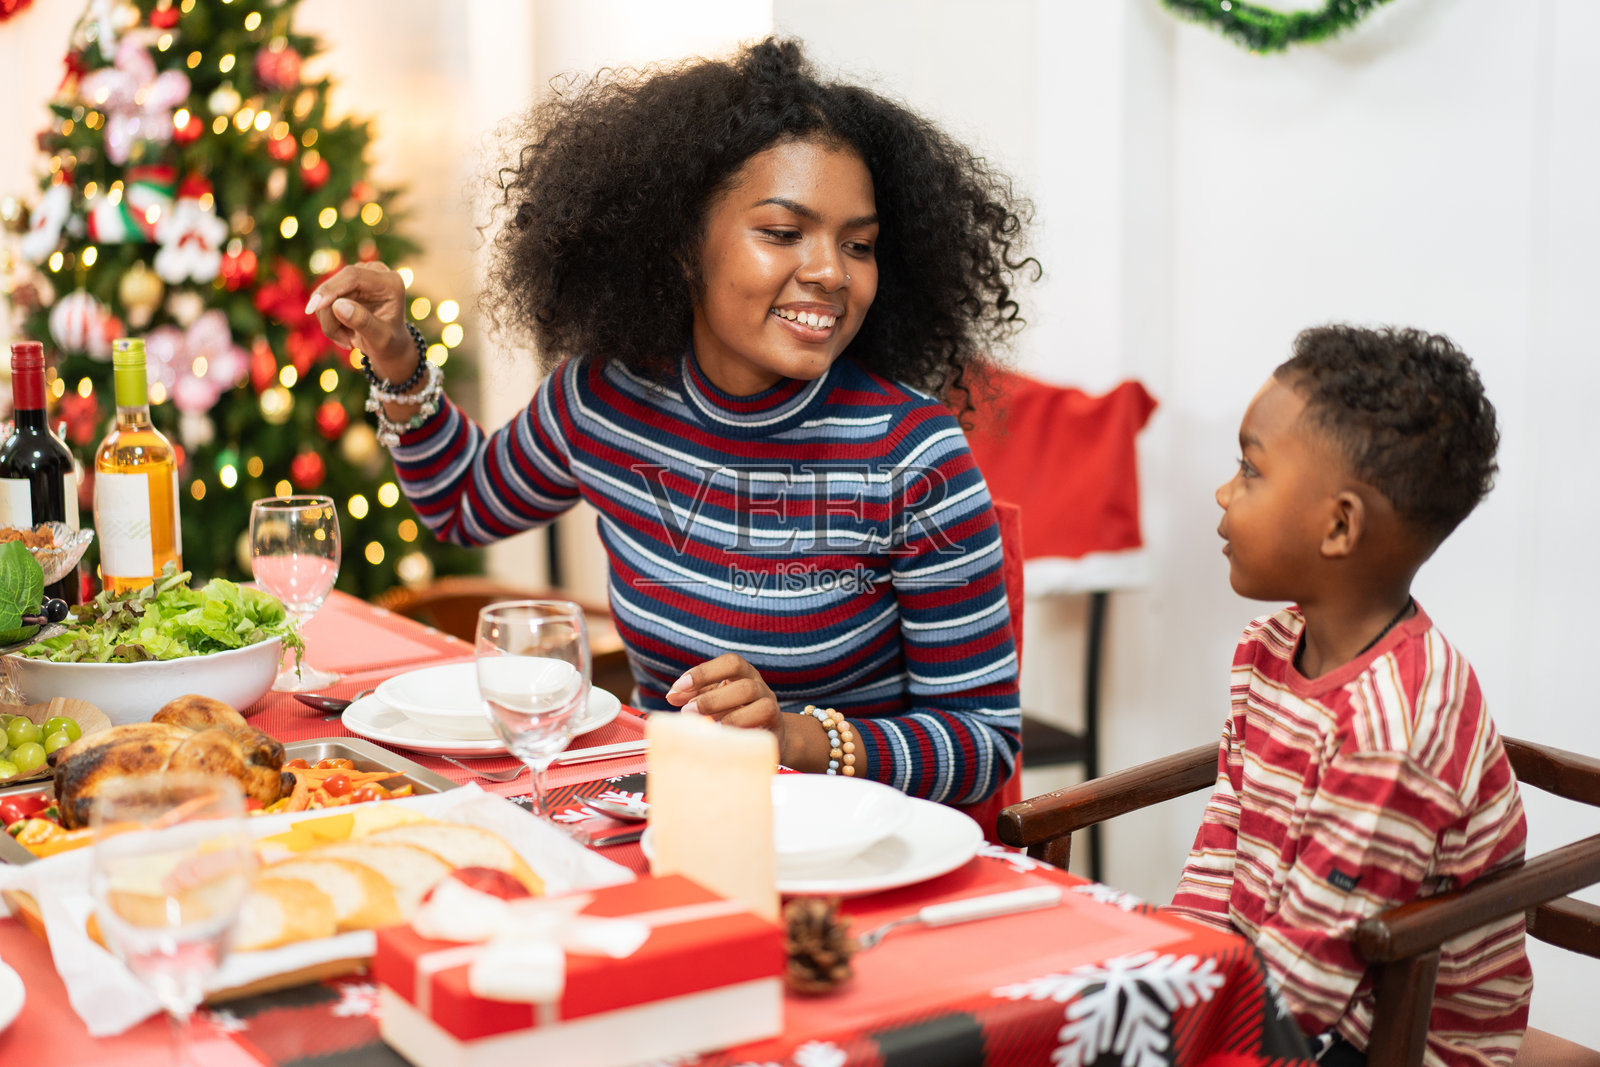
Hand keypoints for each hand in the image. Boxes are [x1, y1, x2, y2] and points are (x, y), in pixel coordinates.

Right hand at [303, 263, 412, 379]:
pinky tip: (345, 332)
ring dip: (330, 322)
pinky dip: (329, 320)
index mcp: (390, 282)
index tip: (314, 308)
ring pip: (326, 295)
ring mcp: (360, 276)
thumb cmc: (389, 343)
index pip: (353, 276)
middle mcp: (375, 272)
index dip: (330, 290)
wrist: (389, 345)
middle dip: (330, 315)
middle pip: (336, 285)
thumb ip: (363, 322)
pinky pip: (324, 300)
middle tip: (342, 341)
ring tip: (348, 339)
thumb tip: (337, 305)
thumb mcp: (381, 338)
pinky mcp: (347, 284)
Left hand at [666, 654, 780, 734]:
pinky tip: (722, 736)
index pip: (730, 662)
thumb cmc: (735, 714)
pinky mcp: (775, 727)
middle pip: (743, 684)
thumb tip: (672, 696)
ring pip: (757, 703)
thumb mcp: (714, 700)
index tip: (680, 687)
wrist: (769, 736)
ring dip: (726, 713)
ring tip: (706, 725)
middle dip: (711, 699)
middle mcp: (759, 685)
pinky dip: (739, 728)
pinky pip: (762, 724)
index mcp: (744, 673)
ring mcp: (770, 705)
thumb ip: (694, 695)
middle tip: (687, 712)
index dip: (704, 672)